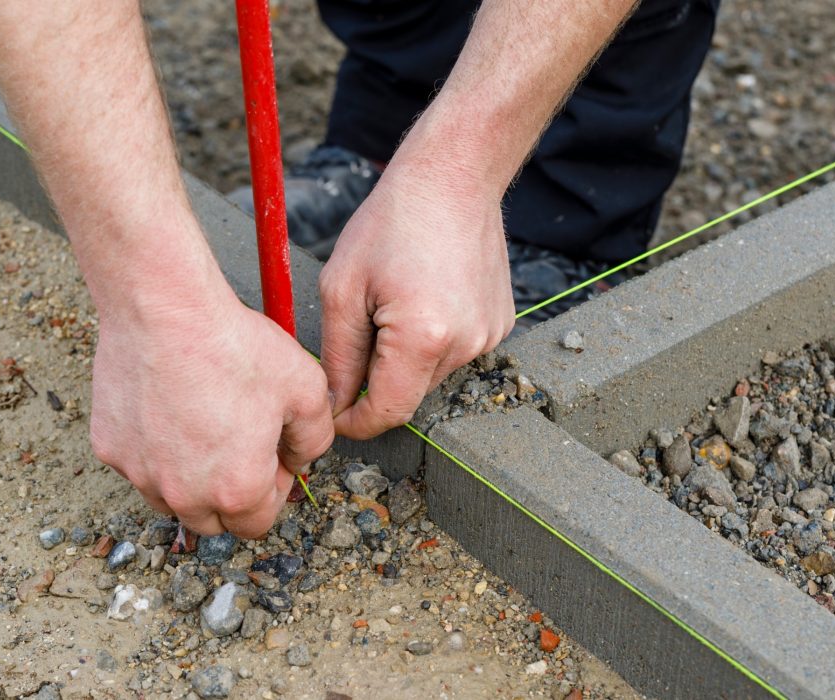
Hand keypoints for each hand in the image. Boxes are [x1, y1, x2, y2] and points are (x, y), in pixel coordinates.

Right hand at [88, 289, 333, 537]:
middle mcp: (184, 495)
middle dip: (229, 495)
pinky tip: (167, 408)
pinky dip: (154, 450)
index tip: (269, 459)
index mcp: (237, 490)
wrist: (164, 310)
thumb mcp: (307, 389)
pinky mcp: (110, 449)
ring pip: (170, 498)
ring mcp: (141, 474)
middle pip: (212, 522)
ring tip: (201, 427)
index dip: (270, 493)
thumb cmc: (232, 346)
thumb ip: (315, 439)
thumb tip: (299, 459)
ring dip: (189, 478)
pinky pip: (138, 464)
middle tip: (237, 446)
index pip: (257, 525)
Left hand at [319, 168, 515, 439]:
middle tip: (359, 327)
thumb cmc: (392, 222)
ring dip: (405, 356)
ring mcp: (489, 336)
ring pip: (430, 374)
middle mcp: (466, 345)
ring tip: (395, 300)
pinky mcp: (499, 324)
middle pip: (409, 394)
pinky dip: (431, 338)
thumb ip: (338, 358)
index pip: (388, 413)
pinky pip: (454, 351)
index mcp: (423, 339)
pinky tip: (423, 295)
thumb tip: (336, 406)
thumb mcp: (342, 290)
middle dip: (377, 380)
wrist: (453, 177)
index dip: (356, 422)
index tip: (335, 414)